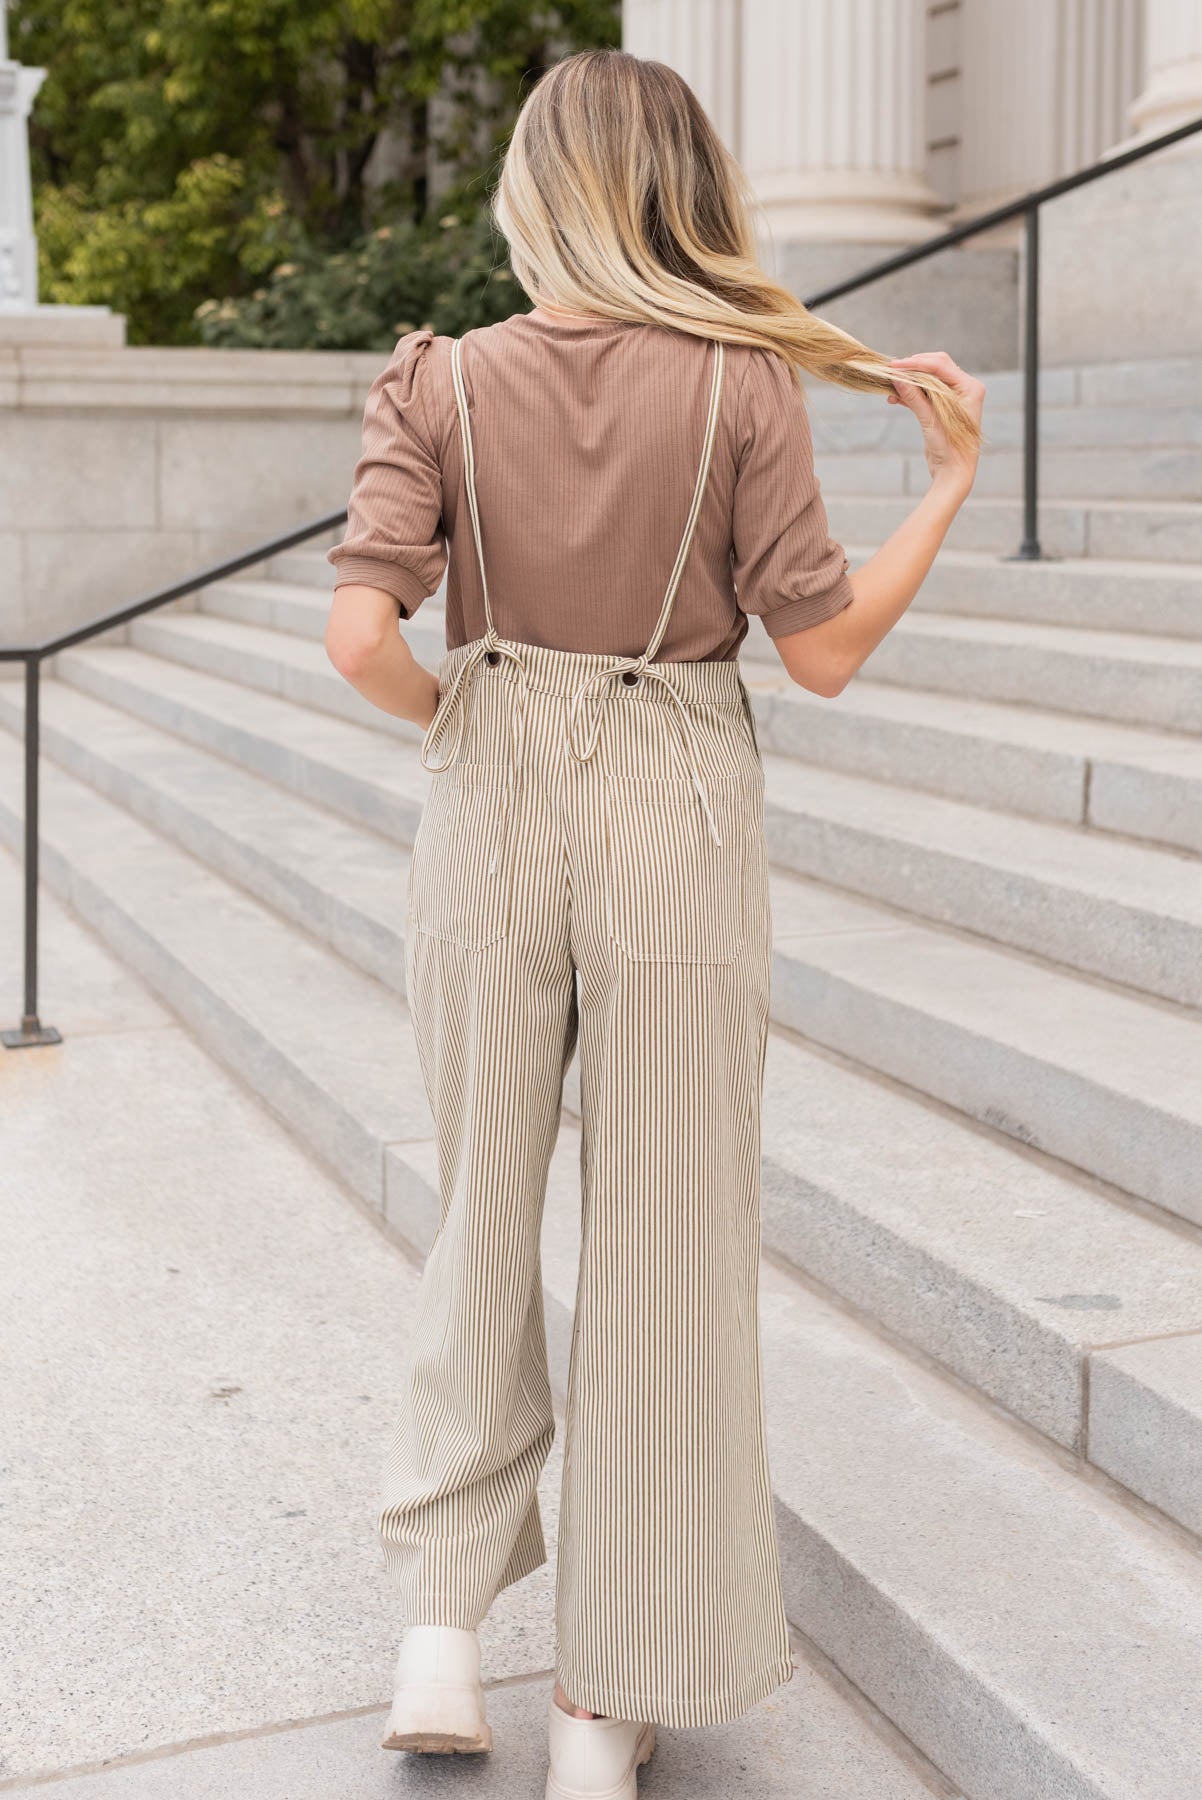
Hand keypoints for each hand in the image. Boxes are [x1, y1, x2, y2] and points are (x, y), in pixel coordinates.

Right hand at [887, 351, 985, 493]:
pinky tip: (894, 398)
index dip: (917, 363)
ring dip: (909, 382)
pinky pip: (924, 393)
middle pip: (935, 367)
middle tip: (891, 371)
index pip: (941, 365)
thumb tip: (896, 377)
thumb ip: (914, 397)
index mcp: (970, 387)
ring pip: (928, 380)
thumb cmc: (950, 450)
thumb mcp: (930, 420)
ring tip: (890, 387)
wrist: (954, 473)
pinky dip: (910, 394)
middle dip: (913, 369)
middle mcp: (964, 389)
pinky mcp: (942, 408)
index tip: (895, 365)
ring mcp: (953, 398)